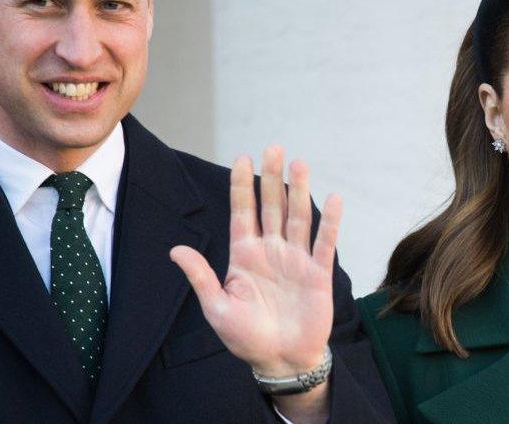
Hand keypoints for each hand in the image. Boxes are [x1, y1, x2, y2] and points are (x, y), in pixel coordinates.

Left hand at [169, 145, 340, 377]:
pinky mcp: (317, 273)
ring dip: (298, 191)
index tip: (242, 158)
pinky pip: (324, 243)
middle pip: (271, 206)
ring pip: (298, 217)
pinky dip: (330, 222)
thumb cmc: (246, 338)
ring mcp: (295, 260)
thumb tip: (175, 250)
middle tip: (273, 147)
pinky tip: (333, 198)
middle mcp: (271, 251)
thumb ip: (201, 277)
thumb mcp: (217, 308)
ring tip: (299, 163)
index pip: (242, 212)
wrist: (280, 361)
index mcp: (244, 255)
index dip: (242, 186)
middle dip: (271, 178)